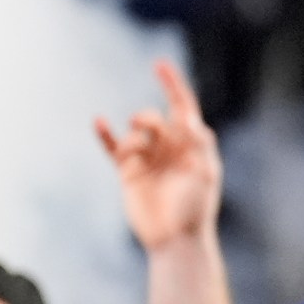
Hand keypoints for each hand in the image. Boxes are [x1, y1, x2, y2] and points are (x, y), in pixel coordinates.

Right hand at [95, 60, 220, 250]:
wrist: (175, 239)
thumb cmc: (196, 208)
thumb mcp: (205, 173)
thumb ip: (198, 145)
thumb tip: (189, 119)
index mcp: (192, 144)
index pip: (182, 107)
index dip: (172, 85)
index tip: (158, 64)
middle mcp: (169, 147)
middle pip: (154, 118)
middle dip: (148, 120)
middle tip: (146, 129)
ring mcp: (147, 158)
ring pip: (134, 133)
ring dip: (134, 139)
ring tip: (136, 156)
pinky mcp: (128, 172)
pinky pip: (113, 148)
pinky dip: (105, 135)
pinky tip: (98, 121)